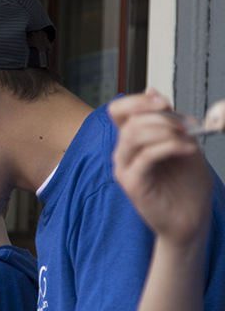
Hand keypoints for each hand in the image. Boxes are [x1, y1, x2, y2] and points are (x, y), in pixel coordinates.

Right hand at [109, 90, 213, 244]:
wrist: (191, 219)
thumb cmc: (186, 186)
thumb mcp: (182, 142)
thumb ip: (168, 120)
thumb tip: (152, 91)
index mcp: (133, 142)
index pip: (119, 111)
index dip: (138, 101)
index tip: (164, 102)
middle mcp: (124, 153)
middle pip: (129, 120)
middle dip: (162, 117)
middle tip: (188, 125)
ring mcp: (125, 169)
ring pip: (133, 135)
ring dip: (165, 130)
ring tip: (188, 138)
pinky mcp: (132, 184)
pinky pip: (146, 156)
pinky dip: (170, 147)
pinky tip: (189, 150)